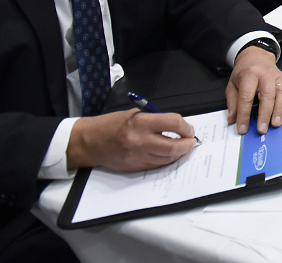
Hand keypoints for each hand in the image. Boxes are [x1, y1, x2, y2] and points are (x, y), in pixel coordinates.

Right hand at [66, 109, 196, 170]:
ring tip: (183, 147)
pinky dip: (167, 160)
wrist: (90, 142)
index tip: (189, 129)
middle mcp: (140, 141)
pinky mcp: (135, 167)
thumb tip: (176, 126)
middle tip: (191, 140)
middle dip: (187, 144)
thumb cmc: (111, 125)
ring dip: (179, 153)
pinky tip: (170, 154)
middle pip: (173, 146)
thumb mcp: (135, 114)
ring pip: (167, 158)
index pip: (172, 123)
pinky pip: (157, 165)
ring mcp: (138, 156)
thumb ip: (155, 120)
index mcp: (140, 123)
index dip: (185, 127)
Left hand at [226, 45, 281, 134]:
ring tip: (275, 124)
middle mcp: (265, 74)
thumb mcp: (232, 85)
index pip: (246, 97)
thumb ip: (233, 102)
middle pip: (267, 95)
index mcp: (249, 75)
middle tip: (262, 129)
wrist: (256, 56)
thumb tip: (233, 119)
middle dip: (265, 114)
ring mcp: (277, 76)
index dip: (244, 114)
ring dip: (279, 110)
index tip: (243, 128)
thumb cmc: (245, 72)